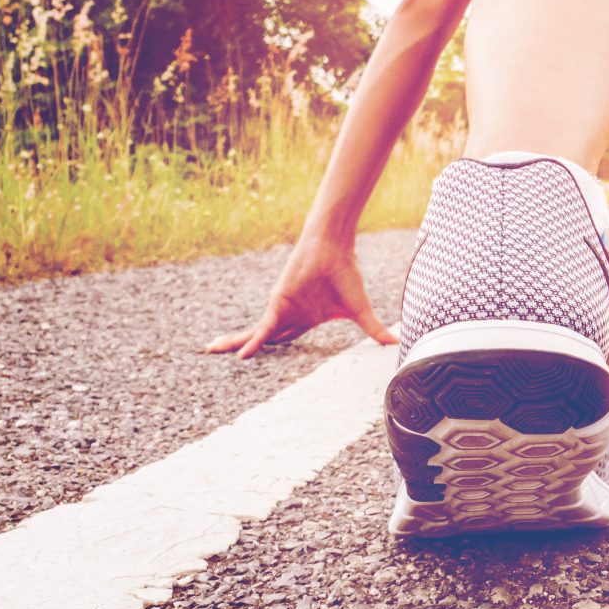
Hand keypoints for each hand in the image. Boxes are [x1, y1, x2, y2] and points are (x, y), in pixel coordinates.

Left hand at [206, 237, 397, 358]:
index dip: (271, 350)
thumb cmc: (346, 274)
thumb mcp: (360, 311)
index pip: (285, 339)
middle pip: (264, 337)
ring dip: (235, 343)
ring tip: (211, 351)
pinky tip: (242, 355)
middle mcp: (290, 315)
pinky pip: (264, 330)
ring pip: (255, 334)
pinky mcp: (278, 305)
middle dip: (244, 346)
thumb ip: (374, 330)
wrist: (334, 248)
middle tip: (226, 356)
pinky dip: (254, 342)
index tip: (256, 360)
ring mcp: (282, 311)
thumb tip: (397, 344)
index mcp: (306, 319)